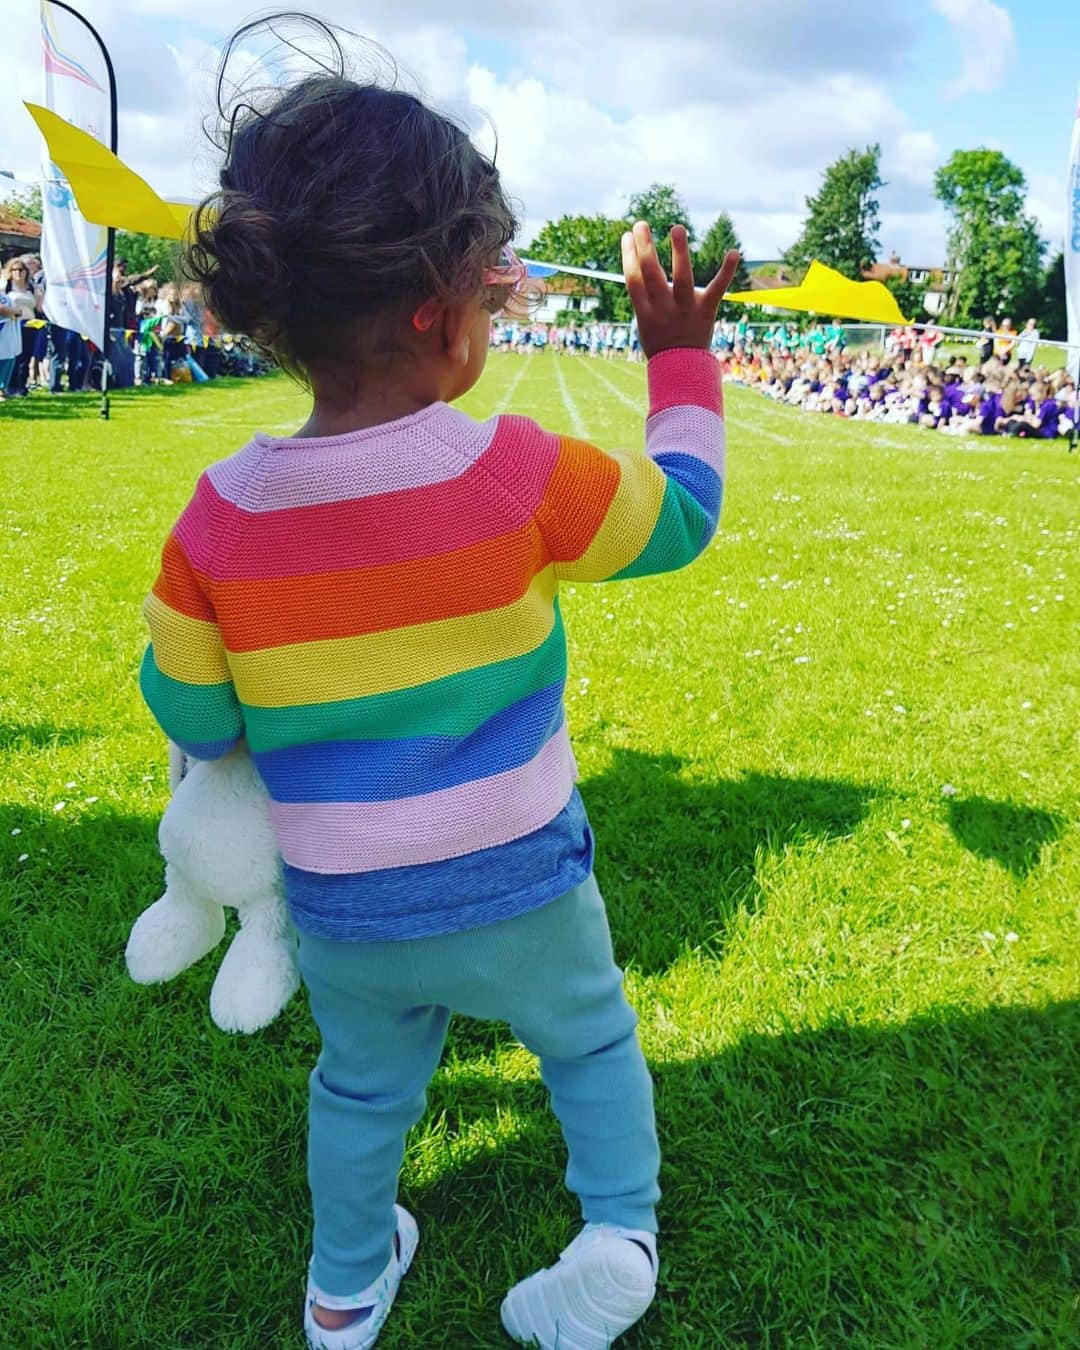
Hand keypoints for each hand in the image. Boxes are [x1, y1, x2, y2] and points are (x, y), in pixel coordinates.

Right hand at [621, 221, 739, 357]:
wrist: (681, 371)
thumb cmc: (661, 343)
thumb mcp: (644, 323)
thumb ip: (644, 298)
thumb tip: (639, 266)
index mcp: (645, 313)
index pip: (633, 280)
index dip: (628, 257)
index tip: (627, 236)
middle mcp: (664, 309)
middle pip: (652, 274)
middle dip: (645, 247)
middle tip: (641, 224)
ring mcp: (685, 309)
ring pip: (682, 277)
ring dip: (679, 252)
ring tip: (676, 228)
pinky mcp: (706, 311)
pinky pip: (717, 289)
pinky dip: (726, 271)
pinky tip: (734, 252)